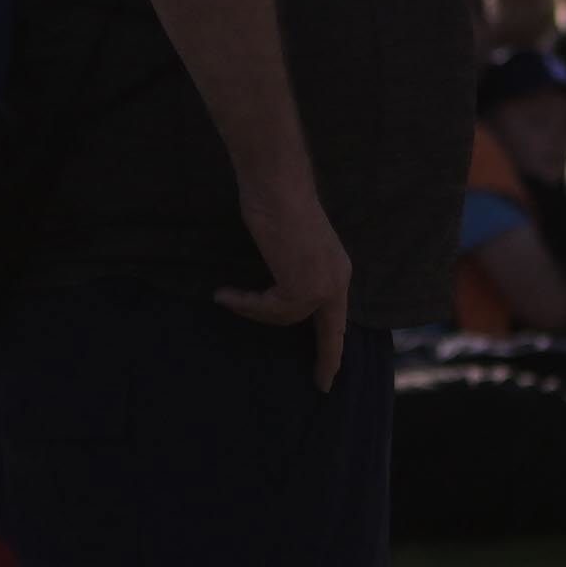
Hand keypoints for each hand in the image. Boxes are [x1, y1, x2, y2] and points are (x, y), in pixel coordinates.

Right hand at [218, 147, 354, 379]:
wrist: (275, 182)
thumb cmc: (276, 201)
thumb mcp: (290, 243)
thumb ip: (293, 269)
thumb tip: (279, 294)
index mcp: (338, 269)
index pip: (339, 317)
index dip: (335, 345)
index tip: (331, 373)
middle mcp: (337, 278)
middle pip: (330, 330)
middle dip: (327, 359)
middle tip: (322, 384)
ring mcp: (322, 283)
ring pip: (286, 317)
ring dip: (254, 310)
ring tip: (229, 297)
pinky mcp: (302, 286)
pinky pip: (270, 308)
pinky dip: (246, 303)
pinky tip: (226, 294)